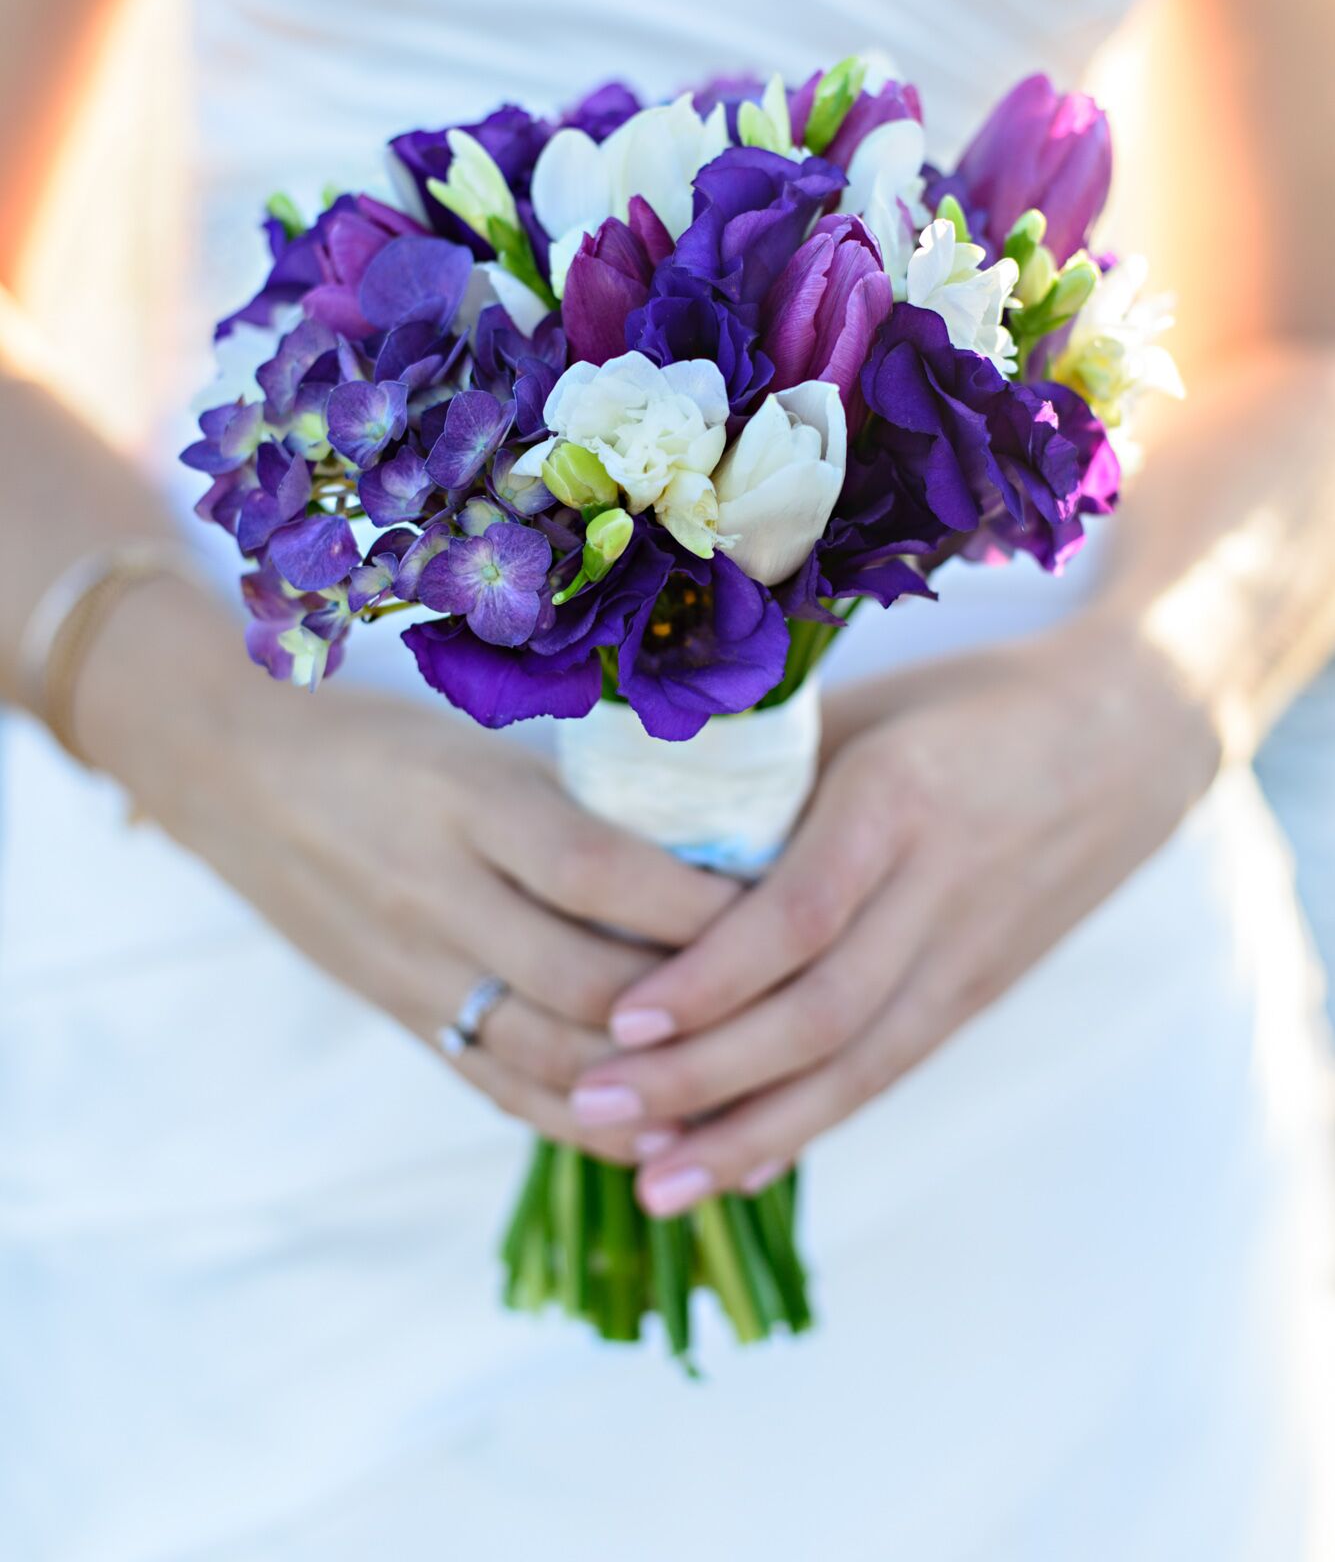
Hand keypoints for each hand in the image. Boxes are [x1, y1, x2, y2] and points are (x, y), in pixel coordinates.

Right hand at [77, 574, 733, 1159]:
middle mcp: (436, 894)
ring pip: (549, 1058)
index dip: (699, 905)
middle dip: (698, 1009)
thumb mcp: (477, 741)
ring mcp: (412, 969)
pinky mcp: (401, 1016)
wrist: (229, 771)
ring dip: (652, 1087)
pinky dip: (585, 1120)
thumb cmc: (377, 738)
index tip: (790, 902)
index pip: (600, 870)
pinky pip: (501, 1088)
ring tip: (748, 1089)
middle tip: (793, 1004)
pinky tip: (658, 1131)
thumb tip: (720, 851)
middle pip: (586, 983)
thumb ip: (577, 802)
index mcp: (465, 800)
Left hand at [568, 614, 1222, 1211]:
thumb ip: (765, 769)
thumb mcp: (867, 706)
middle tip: (595, 1107)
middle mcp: (939, 890)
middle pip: (820, 1012)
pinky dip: (811, 1125)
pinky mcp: (979, 993)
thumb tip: (629, 819)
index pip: (801, 913)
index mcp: (898, 800)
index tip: (621, 1017)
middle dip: (704, 1073)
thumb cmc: (969, 703)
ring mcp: (968, 954)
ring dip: (750, 1133)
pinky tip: (737, 1166)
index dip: (712, 975)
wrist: (1129, 733)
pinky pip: (888, 1071)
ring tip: (654, 1185)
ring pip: (857, 1067)